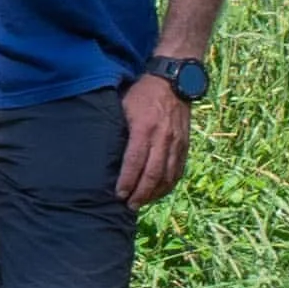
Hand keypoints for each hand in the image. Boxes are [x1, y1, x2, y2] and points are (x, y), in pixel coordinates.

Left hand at [116, 71, 192, 206]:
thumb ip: (118, 129)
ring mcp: (176, 142)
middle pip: (152, 173)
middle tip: (129, 206)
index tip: (118, 194)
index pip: (135, 161)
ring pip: (167, 176)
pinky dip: (168, 185)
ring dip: (154, 193)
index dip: (127, 181)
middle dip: (140, 193)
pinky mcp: (185, 145)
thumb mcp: (123, 105)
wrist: (173, 81)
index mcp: (144, 128)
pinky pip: (178, 170)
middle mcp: (163, 138)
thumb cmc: (142, 94)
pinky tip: (158, 193)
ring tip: (141, 203)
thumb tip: (103, 151)